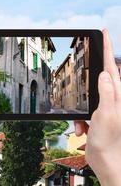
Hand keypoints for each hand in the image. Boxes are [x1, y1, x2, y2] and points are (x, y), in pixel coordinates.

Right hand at [74, 29, 120, 185]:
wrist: (107, 162)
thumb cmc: (110, 142)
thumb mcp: (106, 115)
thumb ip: (107, 94)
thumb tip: (105, 74)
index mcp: (118, 96)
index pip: (112, 67)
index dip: (107, 49)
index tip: (103, 33)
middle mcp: (114, 99)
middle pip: (98, 81)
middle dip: (85, 86)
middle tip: (85, 90)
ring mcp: (106, 107)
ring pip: (88, 98)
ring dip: (81, 111)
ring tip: (84, 125)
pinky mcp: (98, 115)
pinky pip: (84, 111)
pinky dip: (80, 119)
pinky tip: (83, 129)